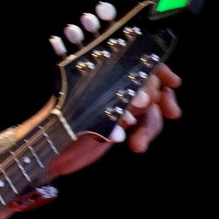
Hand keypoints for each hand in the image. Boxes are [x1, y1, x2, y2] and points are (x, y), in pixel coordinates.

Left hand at [51, 62, 182, 175]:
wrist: (45, 156)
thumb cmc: (51, 129)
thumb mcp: (74, 115)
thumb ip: (102, 112)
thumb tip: (131, 112)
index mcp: (99, 74)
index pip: (135, 62)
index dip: (157, 69)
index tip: (173, 82)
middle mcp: (110, 86)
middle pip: (148, 84)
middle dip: (153, 97)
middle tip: (141, 110)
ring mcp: (116, 105)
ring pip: (151, 107)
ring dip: (151, 124)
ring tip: (138, 143)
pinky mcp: (119, 125)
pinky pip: (144, 125)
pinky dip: (146, 135)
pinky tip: (137, 146)